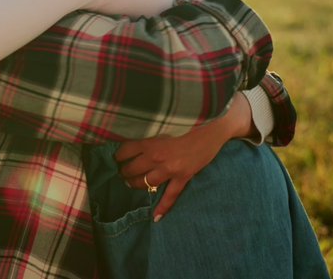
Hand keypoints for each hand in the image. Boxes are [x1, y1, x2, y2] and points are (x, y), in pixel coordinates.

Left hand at [114, 92, 253, 220]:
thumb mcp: (164, 118)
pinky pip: (171, 195)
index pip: (125, 150)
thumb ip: (149, 127)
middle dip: (125, 171)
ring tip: (130, 183)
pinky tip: (155, 217)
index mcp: (150, 139)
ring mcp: (170, 168)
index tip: (118, 156)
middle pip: (133, 169)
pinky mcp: (183, 176)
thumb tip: (135, 131)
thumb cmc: (188, 116)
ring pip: (145, 182)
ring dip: (135, 184)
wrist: (214, 122)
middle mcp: (156, 156)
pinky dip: (163, 207)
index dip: (119, 155)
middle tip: (122, 171)